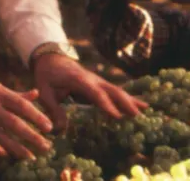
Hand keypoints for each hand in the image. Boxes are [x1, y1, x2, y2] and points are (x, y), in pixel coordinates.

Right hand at [0, 81, 53, 160]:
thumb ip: (15, 94)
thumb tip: (37, 94)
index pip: (22, 106)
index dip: (37, 117)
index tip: (49, 127)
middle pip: (16, 125)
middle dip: (34, 137)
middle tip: (47, 146)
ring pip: (6, 141)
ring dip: (21, 150)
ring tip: (33, 156)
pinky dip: (3, 154)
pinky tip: (11, 157)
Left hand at [32, 53, 147, 130]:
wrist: (51, 58)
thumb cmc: (47, 76)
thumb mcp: (44, 92)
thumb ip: (53, 110)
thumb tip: (60, 130)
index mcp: (79, 80)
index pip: (95, 93)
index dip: (106, 104)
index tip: (117, 116)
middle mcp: (92, 79)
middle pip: (112, 90)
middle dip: (125, 103)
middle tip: (137, 116)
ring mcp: (98, 81)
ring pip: (117, 90)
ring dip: (130, 101)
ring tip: (145, 112)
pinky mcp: (100, 84)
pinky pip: (116, 91)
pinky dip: (129, 98)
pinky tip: (143, 105)